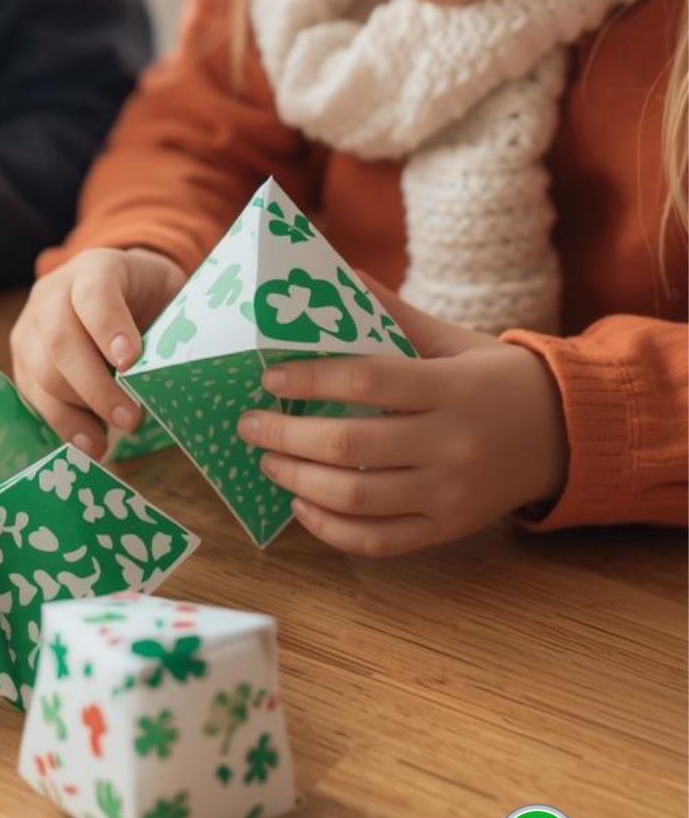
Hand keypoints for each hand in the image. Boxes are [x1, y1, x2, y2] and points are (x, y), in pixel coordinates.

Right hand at [10, 246, 185, 456]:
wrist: (119, 289)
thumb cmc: (151, 296)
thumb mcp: (170, 293)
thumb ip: (173, 323)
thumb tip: (179, 371)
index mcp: (95, 268)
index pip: (93, 293)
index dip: (108, 327)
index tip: (130, 362)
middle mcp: (52, 293)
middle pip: (60, 340)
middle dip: (94, 386)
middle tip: (130, 419)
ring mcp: (30, 327)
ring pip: (40, 373)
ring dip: (74, 414)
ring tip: (106, 443)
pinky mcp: (23, 362)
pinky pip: (33, 397)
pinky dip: (60, 425)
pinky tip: (87, 443)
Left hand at [237, 278, 568, 557]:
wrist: (567, 434)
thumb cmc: (498, 379)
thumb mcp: (453, 340)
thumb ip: (393, 314)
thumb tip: (336, 276)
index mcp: (451, 388)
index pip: (368, 381)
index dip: (311, 380)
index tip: (270, 378)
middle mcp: (450, 444)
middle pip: (350, 446)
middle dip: (286, 436)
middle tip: (250, 425)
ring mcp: (449, 493)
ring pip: (356, 499)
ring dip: (297, 482)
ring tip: (267, 462)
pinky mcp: (447, 528)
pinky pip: (378, 541)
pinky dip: (331, 530)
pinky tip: (302, 506)